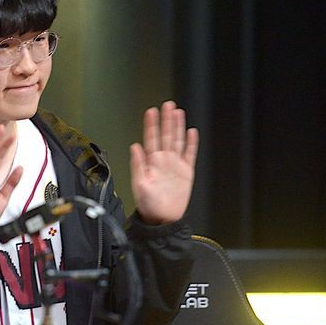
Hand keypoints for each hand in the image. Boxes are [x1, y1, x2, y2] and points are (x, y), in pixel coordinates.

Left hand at [129, 101, 198, 224]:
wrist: (163, 219)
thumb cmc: (148, 205)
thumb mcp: (139, 185)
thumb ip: (137, 165)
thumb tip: (134, 147)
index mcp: (151, 163)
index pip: (151, 138)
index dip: (151, 124)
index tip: (151, 111)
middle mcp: (163, 161)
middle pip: (166, 135)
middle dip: (166, 120)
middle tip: (167, 105)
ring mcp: (175, 165)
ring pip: (177, 141)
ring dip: (178, 127)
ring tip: (178, 113)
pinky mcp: (186, 172)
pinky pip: (189, 154)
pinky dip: (191, 143)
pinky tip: (191, 132)